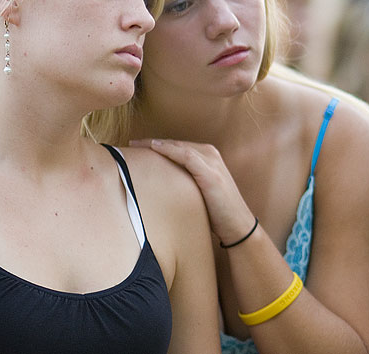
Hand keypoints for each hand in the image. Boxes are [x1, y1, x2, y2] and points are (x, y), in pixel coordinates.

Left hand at [130, 139, 254, 243]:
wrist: (237, 226)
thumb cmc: (216, 212)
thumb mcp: (198, 190)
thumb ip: (184, 180)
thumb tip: (159, 183)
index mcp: (207, 156)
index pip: (177, 146)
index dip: (156, 145)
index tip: (136, 147)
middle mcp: (210, 154)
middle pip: (175, 144)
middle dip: (152, 143)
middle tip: (131, 144)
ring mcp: (211, 162)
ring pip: (179, 147)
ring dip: (156, 144)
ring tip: (136, 145)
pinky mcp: (211, 173)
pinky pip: (186, 156)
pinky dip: (169, 150)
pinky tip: (154, 148)